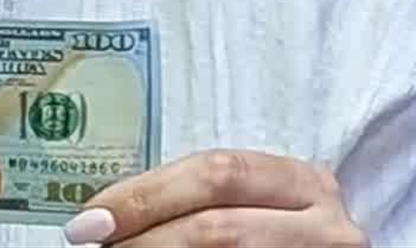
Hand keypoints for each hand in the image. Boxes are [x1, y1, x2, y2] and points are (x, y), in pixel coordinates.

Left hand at [62, 150, 368, 247]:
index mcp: (302, 182)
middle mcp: (325, 223)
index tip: (90, 218)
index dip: (146, 195)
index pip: (216, 174)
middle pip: (218, 225)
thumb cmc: (271, 232)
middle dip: (145, 234)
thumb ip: (195, 201)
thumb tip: (104, 217)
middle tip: (92, 245)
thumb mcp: (251, 206)